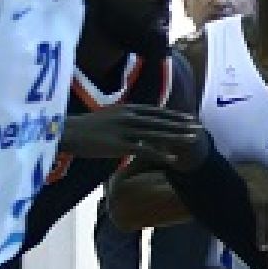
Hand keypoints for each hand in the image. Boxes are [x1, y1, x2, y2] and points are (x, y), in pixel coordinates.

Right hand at [61, 105, 209, 169]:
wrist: (68, 132)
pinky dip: (161, 154)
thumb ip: (125, 119)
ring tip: (193, 140)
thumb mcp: (109, 117)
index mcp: (127, 109)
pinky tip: (173, 159)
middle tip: (199, 127)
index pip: (157, 111)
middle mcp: (129, 117)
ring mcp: (126, 131)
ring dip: (177, 137)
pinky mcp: (120, 145)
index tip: (189, 117)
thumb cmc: (86, 128)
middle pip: (161, 121)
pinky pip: (145, 150)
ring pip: (158, 134)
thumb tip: (137, 124)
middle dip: (182, 125)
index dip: (174, 115)